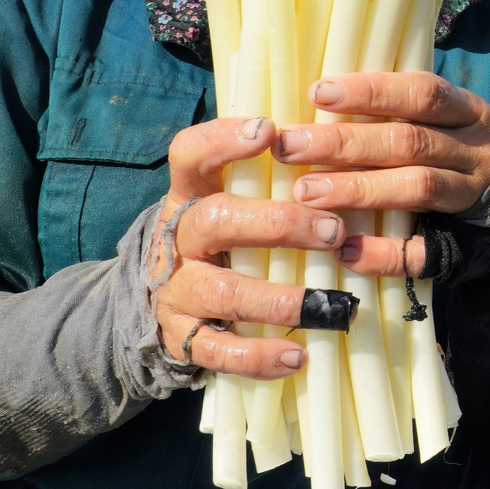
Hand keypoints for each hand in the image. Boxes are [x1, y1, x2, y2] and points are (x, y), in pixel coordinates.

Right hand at [152, 117, 349, 377]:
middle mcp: (178, 239)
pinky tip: (298, 356)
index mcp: (190, 195)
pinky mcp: (182, 337)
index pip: (190, 155)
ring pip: (223, 292)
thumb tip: (335, 133)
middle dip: (278, 225)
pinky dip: (258, 357)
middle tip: (333, 230)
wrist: (154, 299)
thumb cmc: (221, 235)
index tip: (269, 131)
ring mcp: (177, 290)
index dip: (222, 140)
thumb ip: (266, 174)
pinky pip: (218, 350)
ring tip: (330, 305)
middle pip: (215, 221)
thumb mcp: (230, 197)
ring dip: (280, 300)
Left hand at [271, 72, 489, 277]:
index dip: (372, 92)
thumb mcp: (435, 115)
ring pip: (418, 188)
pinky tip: (345, 250)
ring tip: (307, 191)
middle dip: (346, 144)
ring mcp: (471, 196)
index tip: (318, 93)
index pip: (422, 94)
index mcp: (468, 110)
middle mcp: (476, 151)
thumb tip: (314, 98)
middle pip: (410, 142)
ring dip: (360, 189)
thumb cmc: (448, 143)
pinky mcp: (463, 242)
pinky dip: (383, 253)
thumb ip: (390, 108)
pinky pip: (423, 250)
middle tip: (291, 146)